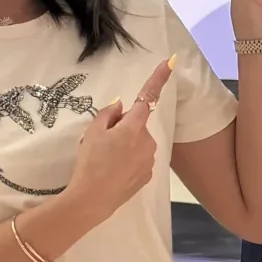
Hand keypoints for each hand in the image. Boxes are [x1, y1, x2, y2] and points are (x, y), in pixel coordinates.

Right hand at [65, 57, 172, 221]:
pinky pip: (139, 160)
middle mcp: (148, 141)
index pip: (147, 97)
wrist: (91, 200)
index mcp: (134, 127)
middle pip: (136, 125)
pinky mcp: (148, 176)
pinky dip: (128, 161)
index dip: (159, 78)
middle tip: (103, 142)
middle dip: (123, 128)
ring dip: (126, 145)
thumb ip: (108, 114)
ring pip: (138, 143)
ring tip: (106, 160)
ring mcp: (150, 160)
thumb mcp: (92, 132)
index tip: (172, 60)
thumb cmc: (90, 162)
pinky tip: (114, 172)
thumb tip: (121, 106)